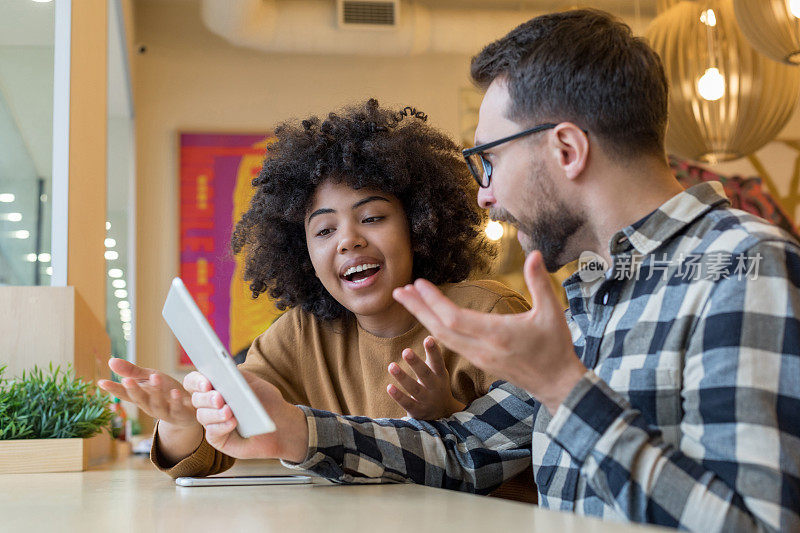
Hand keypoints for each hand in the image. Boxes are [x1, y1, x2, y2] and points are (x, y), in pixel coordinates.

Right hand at [97, 358, 196, 428]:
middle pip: (140, 399)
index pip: (125, 393)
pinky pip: (177, 409)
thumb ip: (132, 371)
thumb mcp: (149, 378)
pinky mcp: (180, 415)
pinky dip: (176, 401)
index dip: (113, 389)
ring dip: (156, 392)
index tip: (101, 382)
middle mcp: (150, 406)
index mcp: (141, 397)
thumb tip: (110, 361)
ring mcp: (165, 412)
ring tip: (156, 377)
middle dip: (133, 390)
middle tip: (126, 380)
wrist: (190, 409)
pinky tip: (175, 392)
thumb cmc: (166, 392)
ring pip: (157, 405)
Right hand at [184, 370, 308, 462]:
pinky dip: (222, 426)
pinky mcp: (217, 438)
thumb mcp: (254, 384)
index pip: (194, 381)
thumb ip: (238, 376)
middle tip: (218, 398)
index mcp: (215, 386)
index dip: (196, 381)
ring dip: (215, 413)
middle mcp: (209, 404)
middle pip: (196, 398)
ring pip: (202, 415)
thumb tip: (221, 373)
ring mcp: (212, 421)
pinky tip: (233, 422)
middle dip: (206, 398)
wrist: (281, 425)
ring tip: (229, 411)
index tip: (207, 382)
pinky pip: (213, 432)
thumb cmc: (266, 401)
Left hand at [386, 336, 465, 418]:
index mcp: (441, 375)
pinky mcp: (418, 411)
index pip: (438, 361)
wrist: (444, 414)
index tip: (428, 339)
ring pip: (414, 389)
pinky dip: (398, 396)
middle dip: (416, 363)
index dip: (434, 351)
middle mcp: (435, 387)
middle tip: (406, 351)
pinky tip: (389, 387)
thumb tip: (430, 333)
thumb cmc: (437, 385)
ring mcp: (427, 400)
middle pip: (425, 374)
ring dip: (403, 377)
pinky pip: (407, 403)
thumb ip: (433, 355)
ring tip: (391, 366)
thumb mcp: (439, 371)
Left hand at [393, 251, 586, 413]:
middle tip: (398, 291)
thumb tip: (535, 253)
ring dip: (423, 318)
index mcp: (497, 334)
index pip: (454, 317)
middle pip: (439, 328)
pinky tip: (429, 317)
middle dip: (417, 309)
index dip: (433, 301)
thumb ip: (540, 282)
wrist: (557, 385)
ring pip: (442, 338)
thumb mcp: (552, 313)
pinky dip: (435, 328)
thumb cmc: (556, 347)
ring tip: (407, 300)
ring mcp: (478, 358)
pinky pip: (450, 344)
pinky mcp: (479, 362)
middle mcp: (481, 348)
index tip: (418, 283)